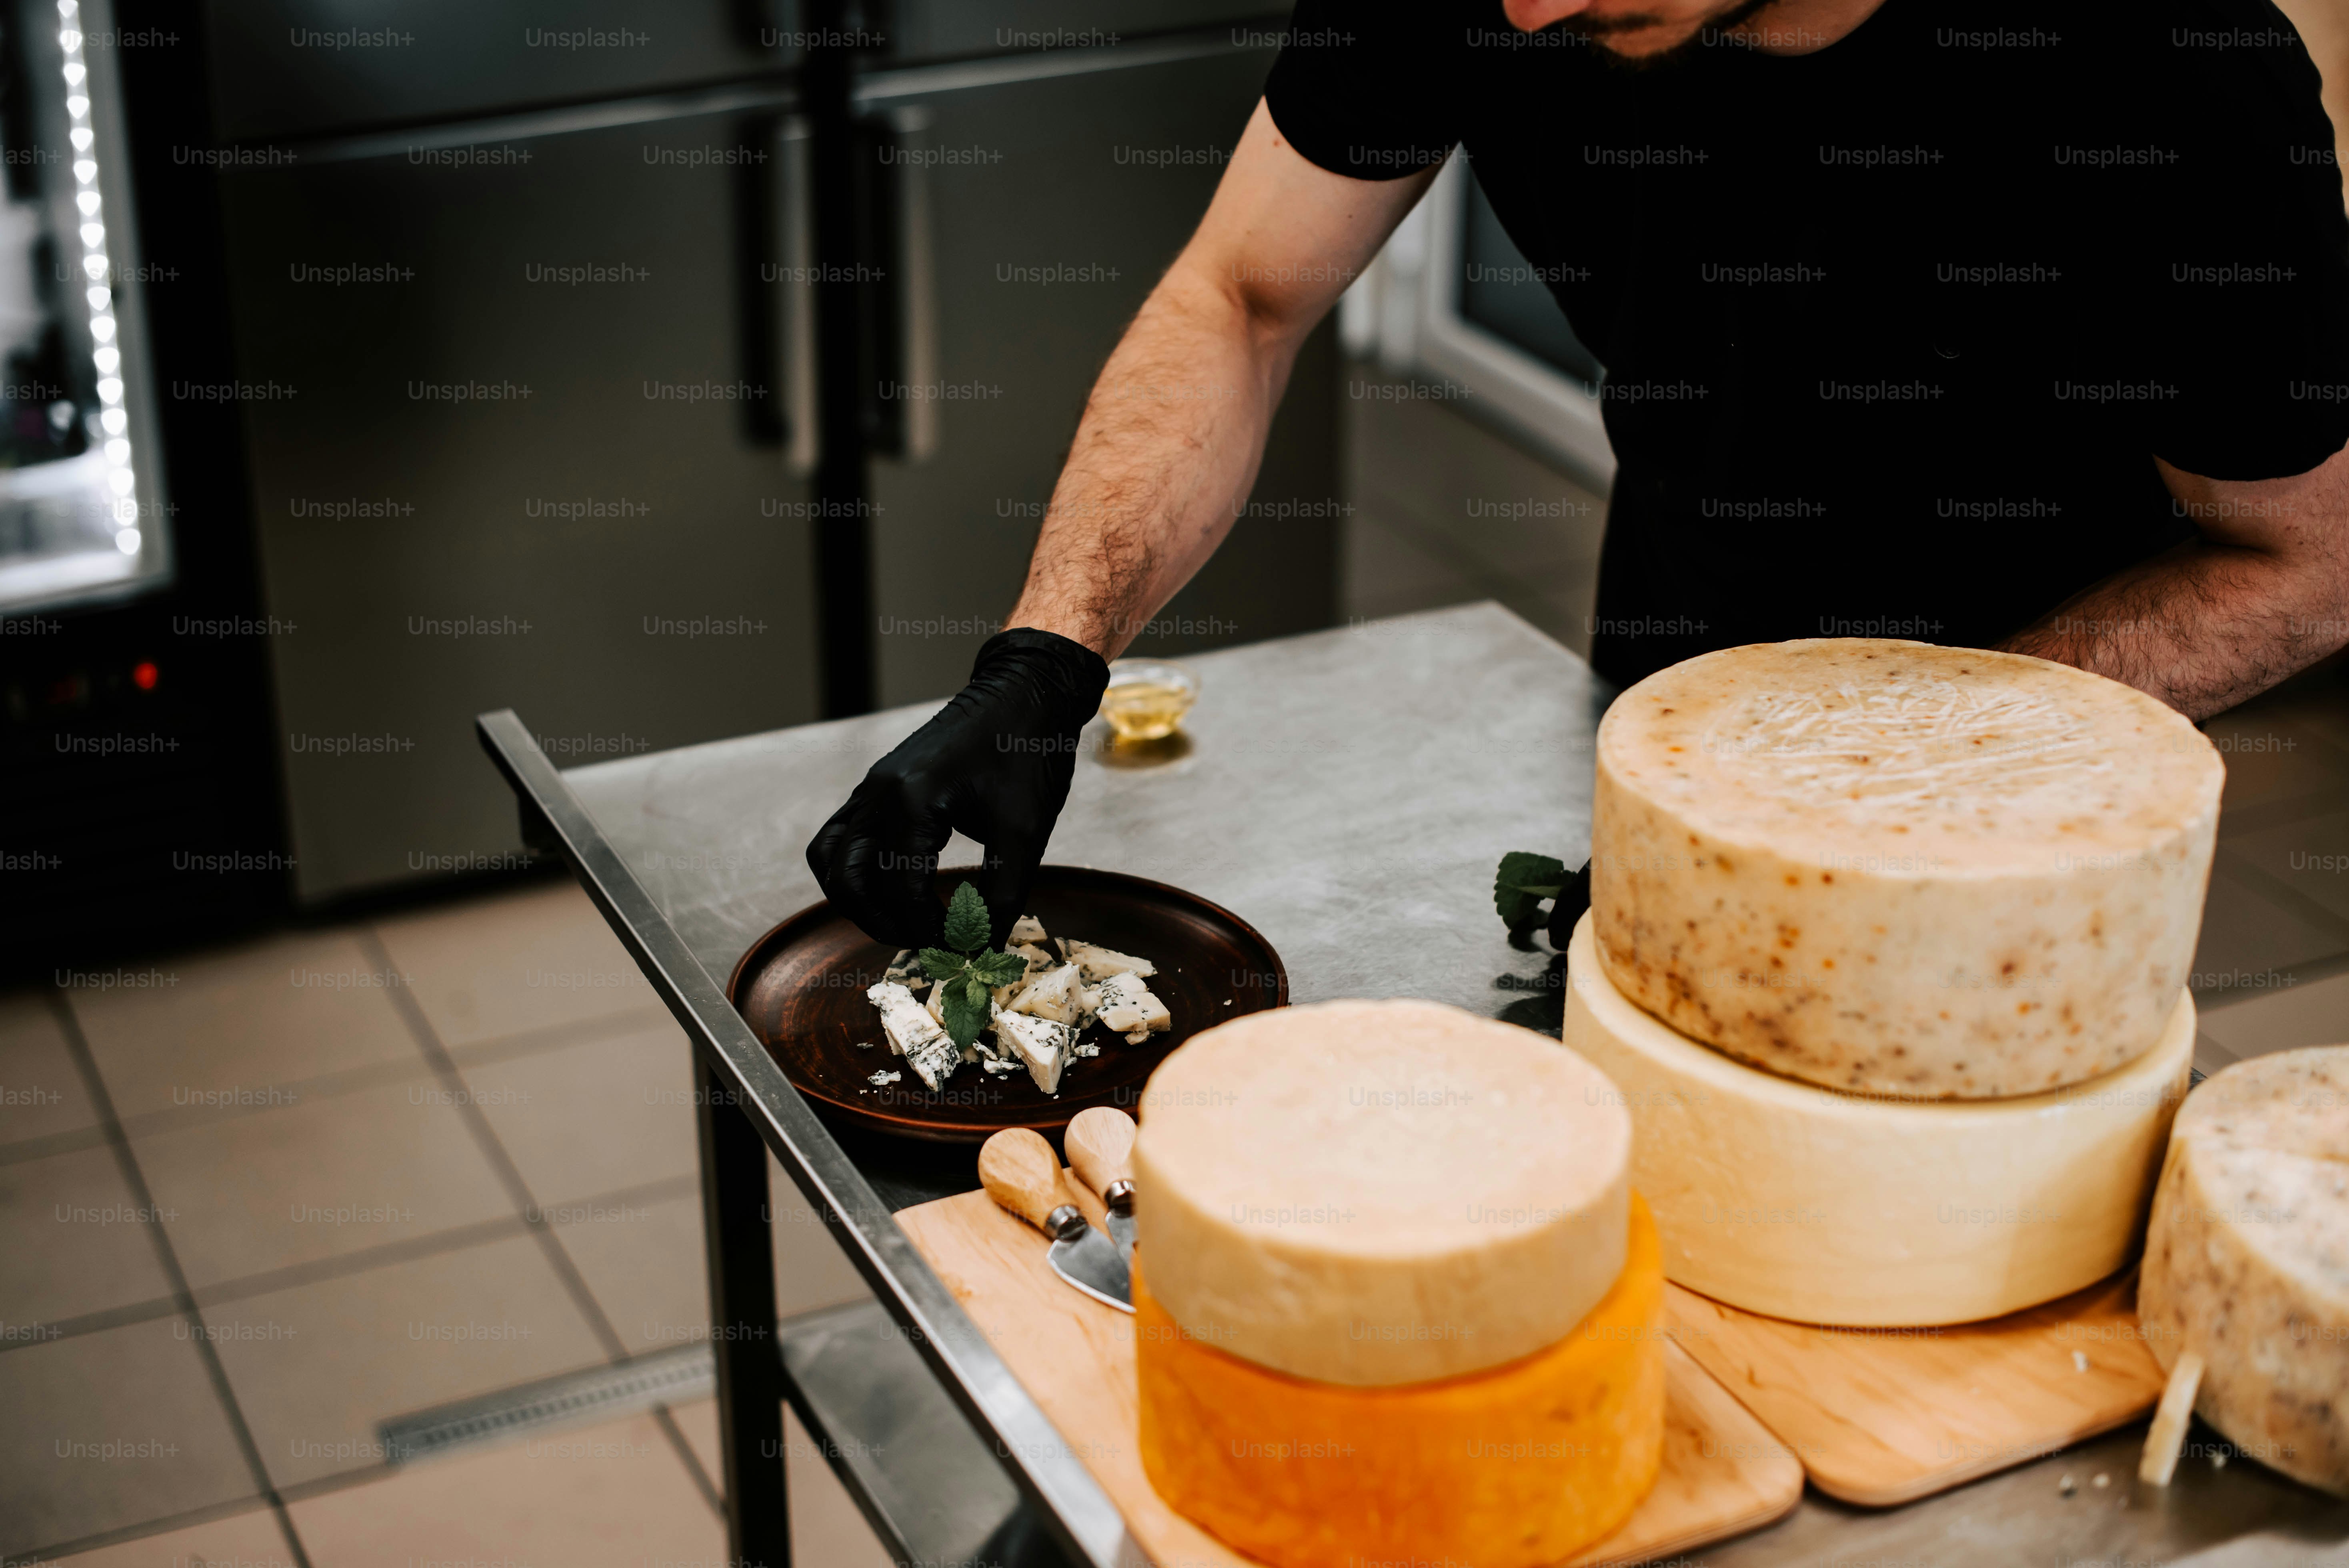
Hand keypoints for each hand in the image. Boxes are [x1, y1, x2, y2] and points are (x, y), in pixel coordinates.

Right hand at [808, 629, 1109, 947]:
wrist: (1024, 693)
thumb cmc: (1028, 751)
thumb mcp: (1025, 831)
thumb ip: (1003, 894)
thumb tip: (986, 947)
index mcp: (910, 801)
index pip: (901, 891)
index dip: (930, 931)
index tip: (964, 948)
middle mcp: (877, 794)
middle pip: (849, 881)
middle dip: (884, 923)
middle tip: (928, 945)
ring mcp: (871, 788)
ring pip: (832, 860)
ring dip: (858, 901)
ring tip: (903, 924)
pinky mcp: (876, 787)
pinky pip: (840, 836)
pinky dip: (854, 870)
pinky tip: (891, 888)